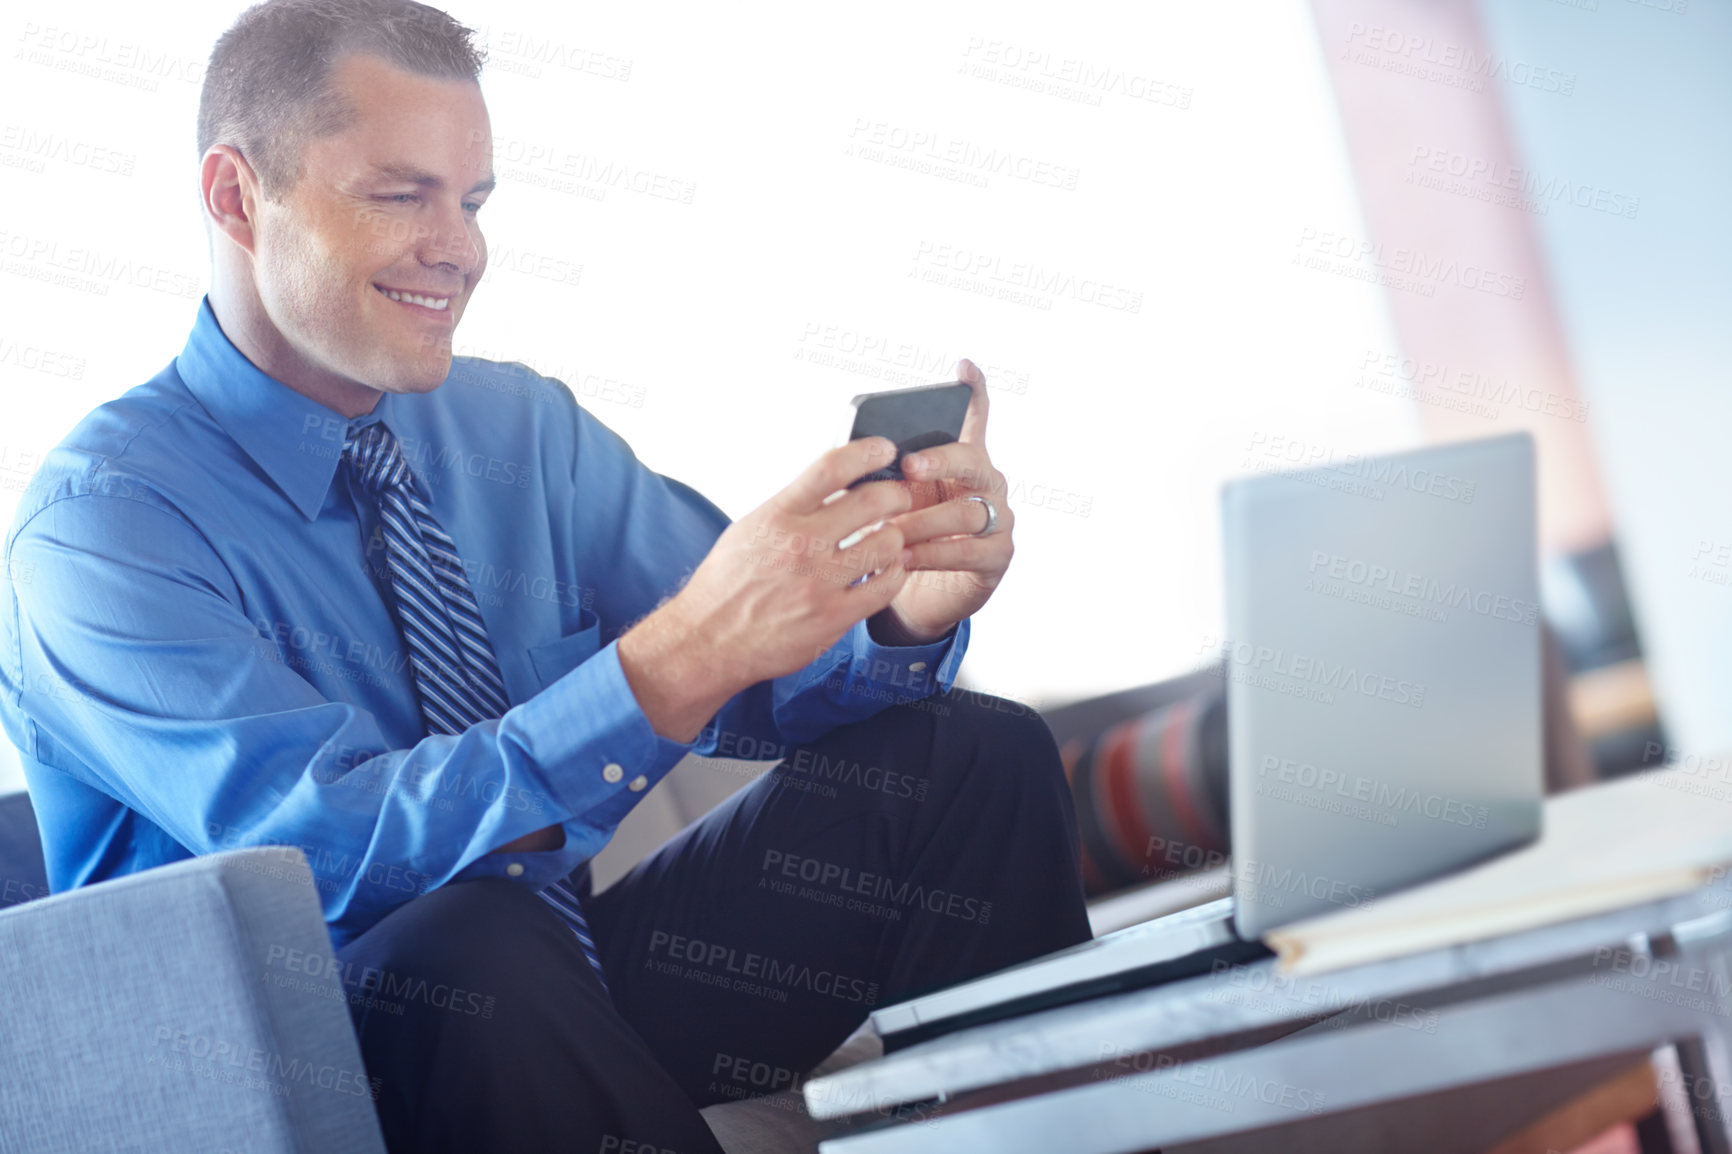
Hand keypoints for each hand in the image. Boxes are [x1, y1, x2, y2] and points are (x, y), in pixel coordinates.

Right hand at [618, 437, 915, 739]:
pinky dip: (894, 574)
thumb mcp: (749, 529)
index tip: (884, 450)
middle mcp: (800, 545)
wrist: (708, 640)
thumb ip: (791, 506)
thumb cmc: (727, 585)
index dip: (867, 452)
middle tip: (899, 499)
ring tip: (887, 540)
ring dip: (894, 537)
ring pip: (887, 544)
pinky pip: (885, 587)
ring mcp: (818, 582)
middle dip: (896, 495)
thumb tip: (833, 484)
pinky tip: (886, 571)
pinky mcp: (832, 617)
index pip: (831, 467)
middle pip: (872, 501)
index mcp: (778, 516)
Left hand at [874, 359, 1013, 643]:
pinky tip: (905, 557)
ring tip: (891, 531)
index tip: (964, 367)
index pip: (975, 420)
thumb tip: (848, 453)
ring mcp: (998, 520)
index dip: (974, 393)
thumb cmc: (902, 537)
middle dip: (941, 460)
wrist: (915, 597)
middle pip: (973, 460)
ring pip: (967, 512)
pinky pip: (968, 551)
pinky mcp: (997, 557)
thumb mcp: (891, 502)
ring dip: (924, 521)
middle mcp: (987, 484)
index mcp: (961, 462)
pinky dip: (933, 553)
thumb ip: (882, 476)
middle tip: (908, 466)